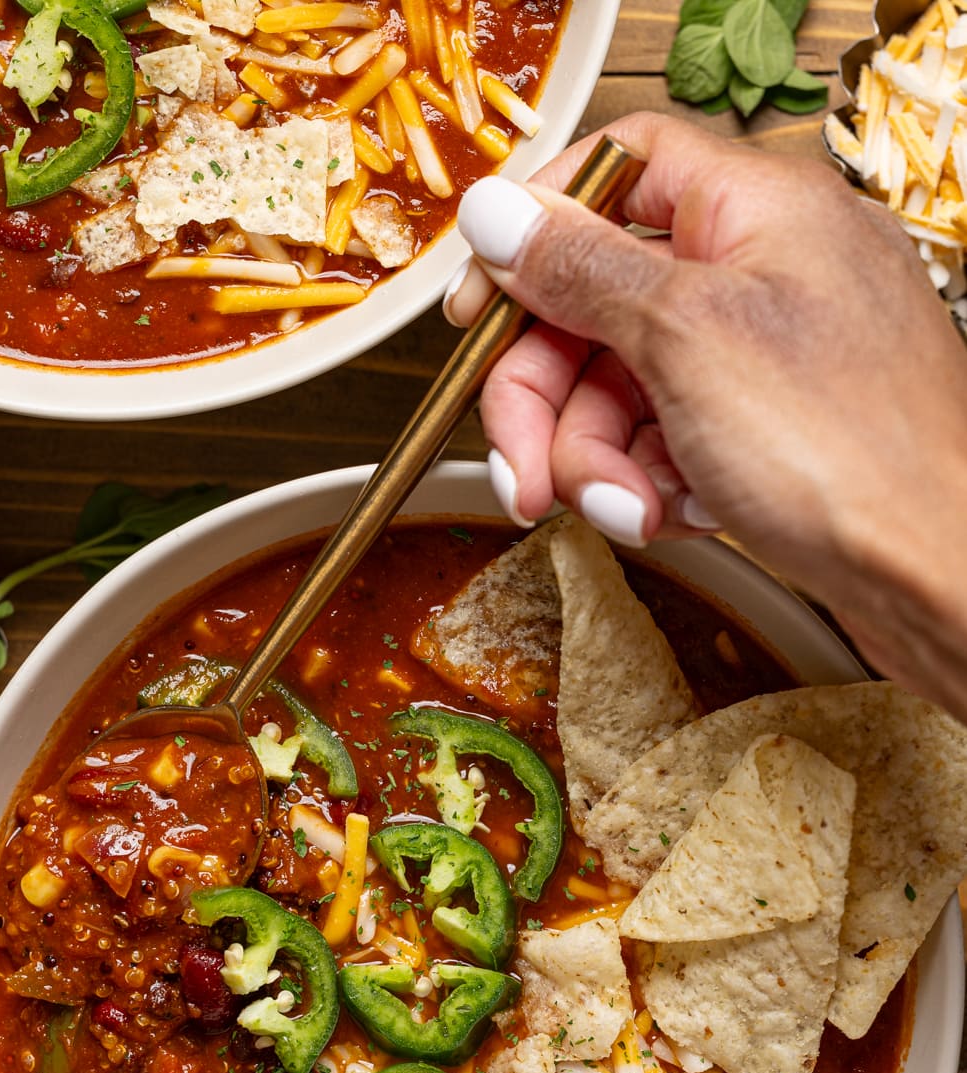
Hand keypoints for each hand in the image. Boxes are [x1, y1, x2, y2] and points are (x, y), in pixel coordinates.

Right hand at [448, 113, 966, 722]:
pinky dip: (652, 487)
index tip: (475, 310)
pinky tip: (677, 518)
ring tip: (629, 511)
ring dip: (600, 463)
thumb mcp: (686, 338)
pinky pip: (665, 444)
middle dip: (547, 400)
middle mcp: (758, 273)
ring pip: (621, 391)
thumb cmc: (851, 451)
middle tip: (523, 472)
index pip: (612, 174)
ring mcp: (761, 359)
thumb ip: (580, 269)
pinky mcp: (763, 434)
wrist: (943, 576)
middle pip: (595, 305)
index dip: (533, 236)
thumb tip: (497, 213)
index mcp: (753, 209)